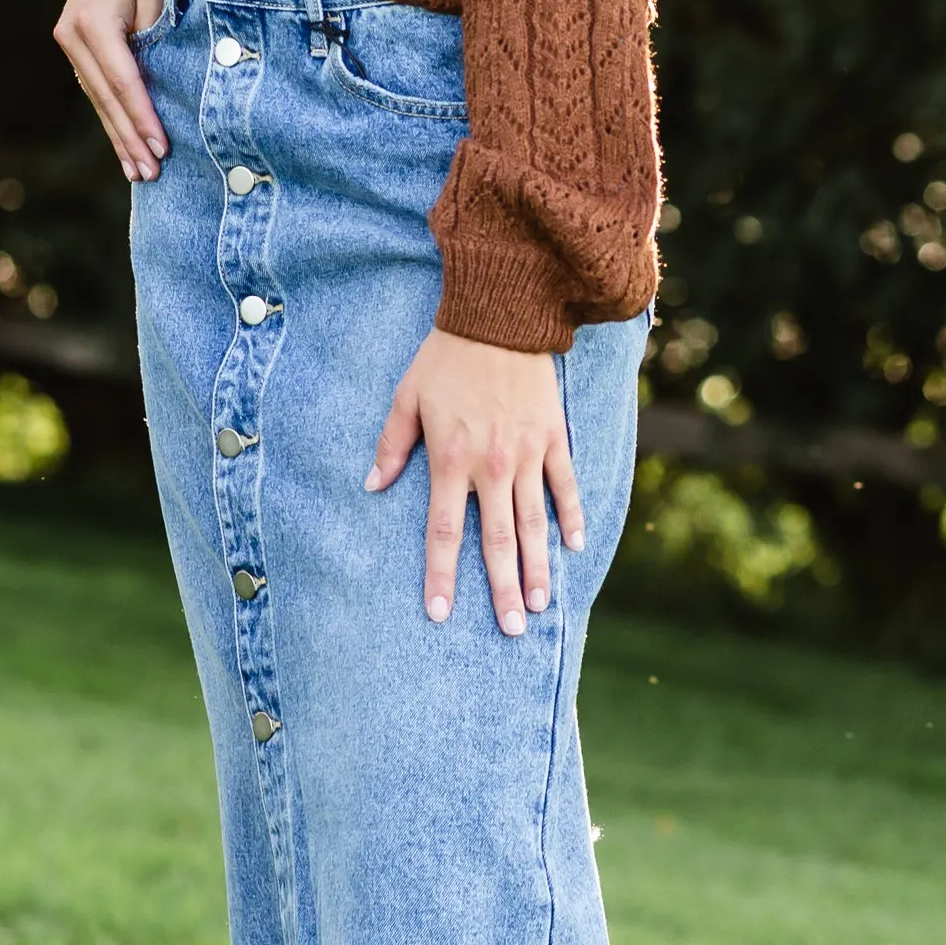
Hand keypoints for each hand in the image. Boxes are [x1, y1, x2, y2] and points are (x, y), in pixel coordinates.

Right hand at [54, 0, 171, 180]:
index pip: (123, 81)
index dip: (143, 117)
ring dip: (118, 136)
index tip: (163, 148)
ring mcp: (69, 42)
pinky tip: (125, 144)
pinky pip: (97, 88)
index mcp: (93, 22)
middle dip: (129, 138)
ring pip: (98, 98)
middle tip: (151, 174)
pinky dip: (112, 115)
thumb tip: (171, 93)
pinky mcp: (76, 46)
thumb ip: (159, 43)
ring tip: (138, 171)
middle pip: (105, 97)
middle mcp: (72, 35)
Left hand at [367, 326, 583, 634]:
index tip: (441, 613)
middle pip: (496, 541)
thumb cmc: (446, 357)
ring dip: (538, 566)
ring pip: (534, 522)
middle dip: (502, 589)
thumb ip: (391, 446)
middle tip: (512, 629)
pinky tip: (574, 546)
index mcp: (450, 460)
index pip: (443, 533)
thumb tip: (371, 486)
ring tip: (541, 603)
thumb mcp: (406, 397)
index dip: (441, 576)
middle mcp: (490, 466)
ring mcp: (526, 454)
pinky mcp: (552, 437)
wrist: (500, 315)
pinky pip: (564, 485)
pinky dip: (570, 516)